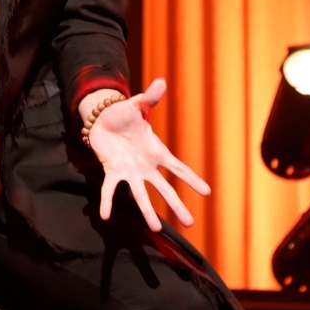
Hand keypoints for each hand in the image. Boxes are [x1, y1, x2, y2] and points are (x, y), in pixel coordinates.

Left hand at [85, 78, 209, 231]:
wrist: (103, 120)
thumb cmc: (124, 114)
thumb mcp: (138, 105)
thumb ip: (150, 98)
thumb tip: (161, 82)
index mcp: (157, 152)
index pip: (178, 168)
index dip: (192, 180)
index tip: (207, 193)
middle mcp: (146, 166)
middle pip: (164, 189)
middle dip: (177, 205)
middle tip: (190, 223)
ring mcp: (130, 172)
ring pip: (141, 195)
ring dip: (147, 212)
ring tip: (156, 228)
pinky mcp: (112, 171)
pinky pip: (110, 189)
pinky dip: (107, 202)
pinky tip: (106, 216)